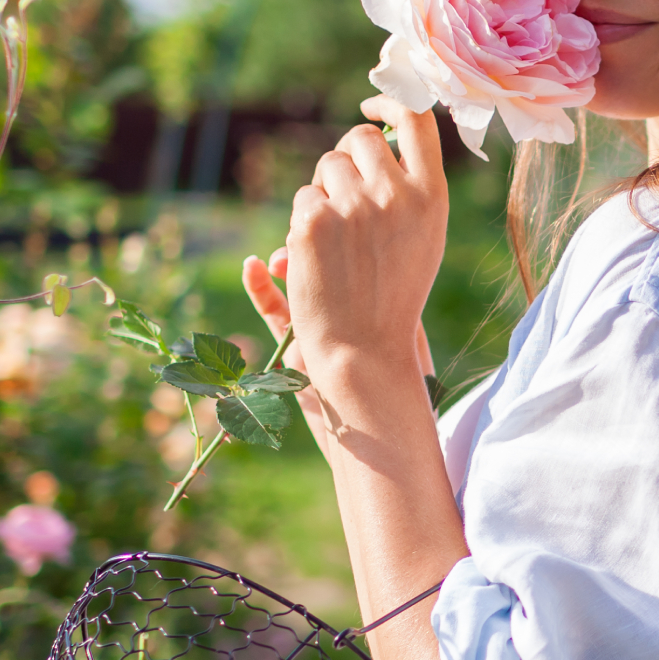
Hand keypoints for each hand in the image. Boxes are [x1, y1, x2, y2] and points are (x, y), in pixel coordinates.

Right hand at [243, 246, 433, 454]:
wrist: (380, 432)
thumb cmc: (405, 388)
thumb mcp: (407, 337)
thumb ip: (394, 302)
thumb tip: (389, 258)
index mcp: (373, 304)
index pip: (354, 257)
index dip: (342, 239)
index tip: (336, 227)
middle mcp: (344, 311)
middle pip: (323, 266)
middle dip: (311, 248)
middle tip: (302, 242)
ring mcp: (318, 328)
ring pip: (297, 283)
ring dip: (287, 263)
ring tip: (282, 258)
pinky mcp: (294, 347)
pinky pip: (272, 311)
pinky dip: (260, 287)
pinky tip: (251, 266)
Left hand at [266, 96, 448, 394]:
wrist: (364, 347)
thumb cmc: (395, 294)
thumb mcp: (423, 236)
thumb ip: (410, 187)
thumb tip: (379, 135)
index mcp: (431, 196)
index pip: (417, 119)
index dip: (391, 101)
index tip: (372, 106)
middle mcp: (395, 195)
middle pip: (361, 137)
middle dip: (348, 155)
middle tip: (346, 189)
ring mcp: (353, 206)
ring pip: (327, 167)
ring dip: (325, 190)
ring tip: (339, 236)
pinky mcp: (313, 221)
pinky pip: (304, 196)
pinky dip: (306, 220)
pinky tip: (320, 254)